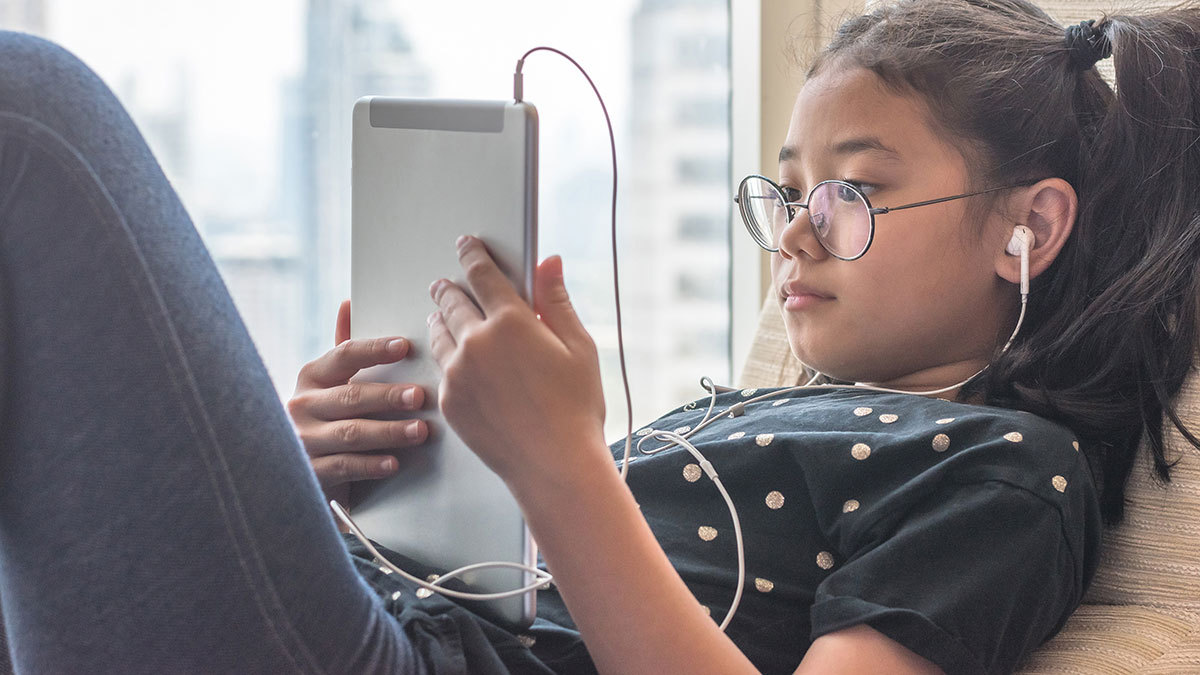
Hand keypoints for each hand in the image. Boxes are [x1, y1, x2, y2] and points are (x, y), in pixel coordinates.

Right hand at [288, 299, 428, 505]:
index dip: (374, 350)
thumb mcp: (330, 383)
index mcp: (312, 376)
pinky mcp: (310, 472)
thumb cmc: (326, 418)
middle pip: (351, 396)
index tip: (404, 346)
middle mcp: (302, 405)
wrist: (296, 472)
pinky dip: (371, 464)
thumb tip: (348, 302)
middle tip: (420, 396)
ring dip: (389, 432)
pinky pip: (344, 466)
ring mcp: (303, 439)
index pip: (344, 355)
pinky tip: (394, 463)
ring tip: (420, 431)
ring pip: (351, 433)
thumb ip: (344, 349)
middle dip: (388, 396)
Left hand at [427, 236, 606, 490]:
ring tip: (443, 315)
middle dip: (449, 286)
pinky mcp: (449, 400)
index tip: (467, 245)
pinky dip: (444, 355)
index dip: (473, 254)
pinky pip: (440, 367)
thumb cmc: (575, 409)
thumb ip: (556, 301)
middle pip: (452, 300)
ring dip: (440, 318)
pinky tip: (452, 357)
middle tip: (446, 282)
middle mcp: (477, 343)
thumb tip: (549, 262)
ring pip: (439, 332)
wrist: (554, 465)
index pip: (482, 274)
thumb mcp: (578, 348)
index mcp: (512, 322)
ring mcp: (458, 373)